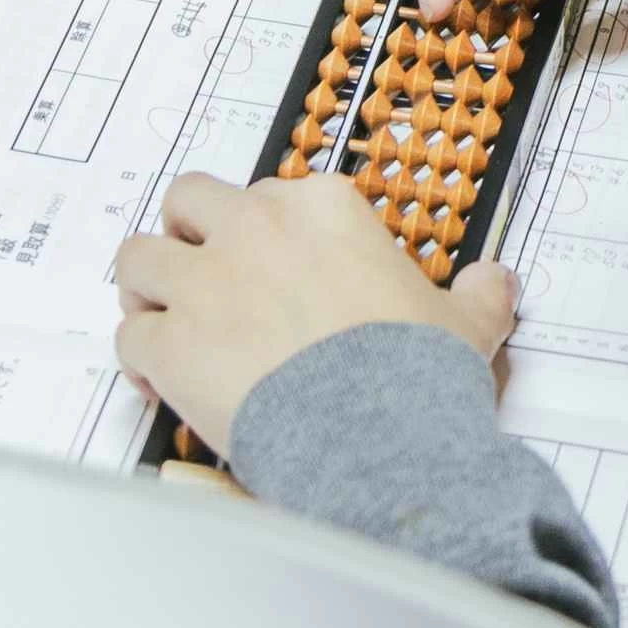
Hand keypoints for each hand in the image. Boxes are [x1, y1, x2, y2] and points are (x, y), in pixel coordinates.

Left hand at [112, 170, 515, 454]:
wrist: (375, 433)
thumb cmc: (414, 374)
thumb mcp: (465, 323)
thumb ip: (476, 295)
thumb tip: (496, 282)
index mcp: (322, 209)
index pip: (270, 193)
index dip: (263, 232)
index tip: (270, 265)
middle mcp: (254, 229)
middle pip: (188, 200)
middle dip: (185, 232)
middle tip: (196, 271)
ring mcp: (206, 284)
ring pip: (137, 258)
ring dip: (144, 287)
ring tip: (158, 317)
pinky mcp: (173, 343)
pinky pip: (130, 336)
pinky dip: (138, 358)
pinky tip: (156, 384)